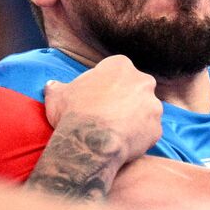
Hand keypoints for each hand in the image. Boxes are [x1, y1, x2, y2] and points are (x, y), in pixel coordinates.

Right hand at [43, 56, 161, 161]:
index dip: (105, 84)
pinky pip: (148, 131)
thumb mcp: (57, 96)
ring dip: (134, 118)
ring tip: (116, 132)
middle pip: (135, 88)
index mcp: (120, 66)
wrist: (92, 142)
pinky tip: (124, 144)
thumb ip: (57, 88)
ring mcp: (153, 105)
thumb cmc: (74, 113)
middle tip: (108, 114)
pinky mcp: (157, 128)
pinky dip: (139, 137)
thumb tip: (51, 86)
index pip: (115, 71)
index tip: (96, 98)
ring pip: (145, 110)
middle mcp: (143, 81)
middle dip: (125, 99)